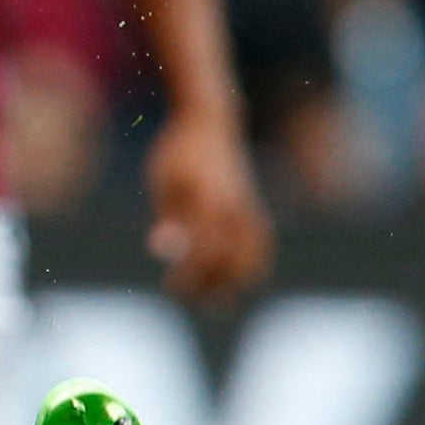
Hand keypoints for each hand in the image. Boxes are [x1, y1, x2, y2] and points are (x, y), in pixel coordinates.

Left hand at [146, 109, 272, 302]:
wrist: (208, 122)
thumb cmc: (177, 153)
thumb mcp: (164, 182)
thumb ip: (168, 219)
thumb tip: (162, 252)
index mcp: (209, 203)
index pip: (203, 253)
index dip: (190, 277)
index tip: (171, 288)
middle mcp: (234, 208)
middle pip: (228, 260)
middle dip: (209, 285)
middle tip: (187, 298)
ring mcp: (247, 207)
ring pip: (252, 255)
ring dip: (235, 281)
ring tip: (217, 302)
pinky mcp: (253, 206)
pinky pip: (262, 242)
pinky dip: (254, 264)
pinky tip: (239, 281)